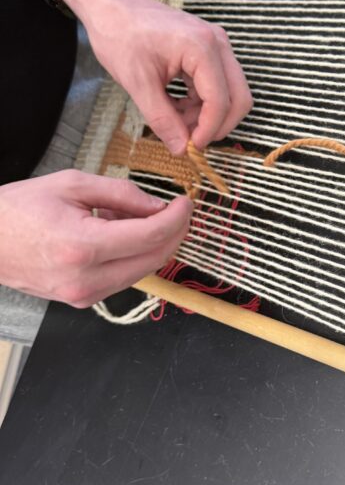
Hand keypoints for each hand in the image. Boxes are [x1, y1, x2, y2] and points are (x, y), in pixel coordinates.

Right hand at [0, 171, 191, 306]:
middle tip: (176, 210)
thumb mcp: (72, 185)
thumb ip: (121, 193)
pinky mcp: (82, 300)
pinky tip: (119, 233)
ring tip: (131, 216)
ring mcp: (84, 295)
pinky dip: (133, 256)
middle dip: (173, 233)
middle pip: (155, 258)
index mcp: (83, 246)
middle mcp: (87, 278)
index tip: (186, 202)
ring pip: (143, 271)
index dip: (177, 218)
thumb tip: (158, 205)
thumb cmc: (19, 208)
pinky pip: (124, 278)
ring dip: (152, 244)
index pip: (152, 235)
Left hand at [59, 0, 252, 155]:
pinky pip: (218, 85)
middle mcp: (217, 44)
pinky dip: (202, 103)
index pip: (221, 101)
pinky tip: (176, 107)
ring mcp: (216, 45)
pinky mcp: (210, 50)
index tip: (190, 148)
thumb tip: (182, 149)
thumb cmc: (119, 36)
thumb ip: (162, 119)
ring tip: (175, 120)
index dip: (209, 130)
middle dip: (218, 125)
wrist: (110, 6)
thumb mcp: (137, 83)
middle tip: (190, 140)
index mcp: (201, 48)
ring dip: (208, 115)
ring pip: (231, 94)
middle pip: (239, 98)